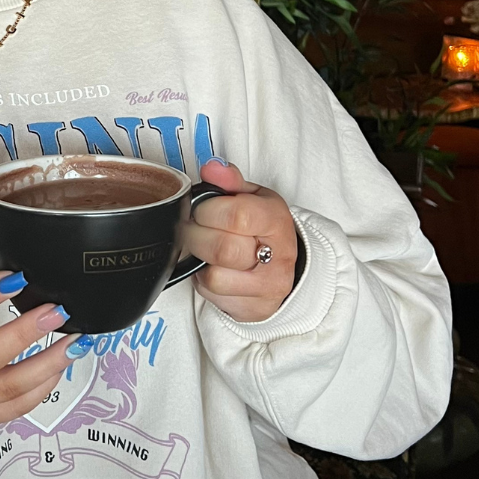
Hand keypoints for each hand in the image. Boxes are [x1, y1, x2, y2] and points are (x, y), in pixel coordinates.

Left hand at [186, 160, 297, 322]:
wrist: (285, 267)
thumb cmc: (263, 228)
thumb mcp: (253, 197)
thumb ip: (230, 181)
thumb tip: (212, 168)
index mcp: (276, 221)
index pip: (237, 216)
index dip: (208, 210)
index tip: (202, 208)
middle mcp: (278, 257)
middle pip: (222, 249)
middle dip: (196, 235)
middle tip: (194, 227)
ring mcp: (267, 287)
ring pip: (214, 277)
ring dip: (199, 260)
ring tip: (204, 248)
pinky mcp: (253, 309)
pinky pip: (214, 297)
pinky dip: (204, 281)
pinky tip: (213, 267)